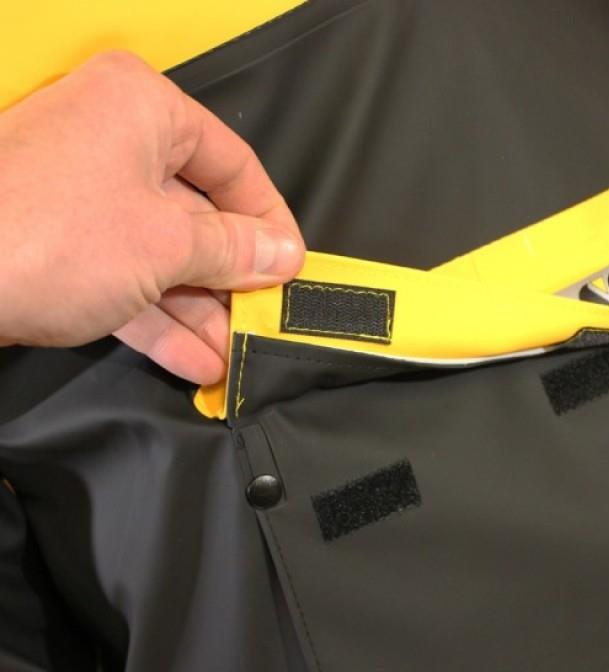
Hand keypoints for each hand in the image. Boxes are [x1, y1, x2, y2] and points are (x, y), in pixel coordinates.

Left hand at [0, 50, 304, 383]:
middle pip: (198, 215)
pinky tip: (194, 362)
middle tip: (264, 318)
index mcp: (143, 110)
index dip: (271, 220)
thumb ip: (235, 250)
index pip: (233, 162)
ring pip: (164, 256)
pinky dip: (160, 321)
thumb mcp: (167, 244)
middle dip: (233, 280)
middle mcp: (112, 142)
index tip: (293, 266)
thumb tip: (285, 255)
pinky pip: (127, 281)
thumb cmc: (53, 236)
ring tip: (233, 355)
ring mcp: (83, 197)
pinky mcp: (61, 246)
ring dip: (200, 312)